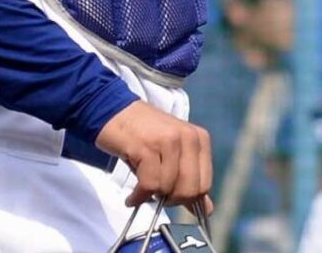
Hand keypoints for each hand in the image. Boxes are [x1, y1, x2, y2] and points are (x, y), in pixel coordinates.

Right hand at [96, 100, 212, 207]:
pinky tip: (133, 196)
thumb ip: (189, 180)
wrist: (115, 111)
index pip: (204, 185)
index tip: (170, 196)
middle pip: (189, 190)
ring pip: (168, 188)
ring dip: (152, 196)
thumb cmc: (144, 135)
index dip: (186, 198)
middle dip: (171, 200)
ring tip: (142, 189)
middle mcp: (188, 137)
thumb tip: (207, 210)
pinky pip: (150, 185)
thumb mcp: (172, 154)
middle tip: (156, 195)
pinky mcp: (147, 146)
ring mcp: (168, 140)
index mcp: (199, 138)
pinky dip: (139, 196)